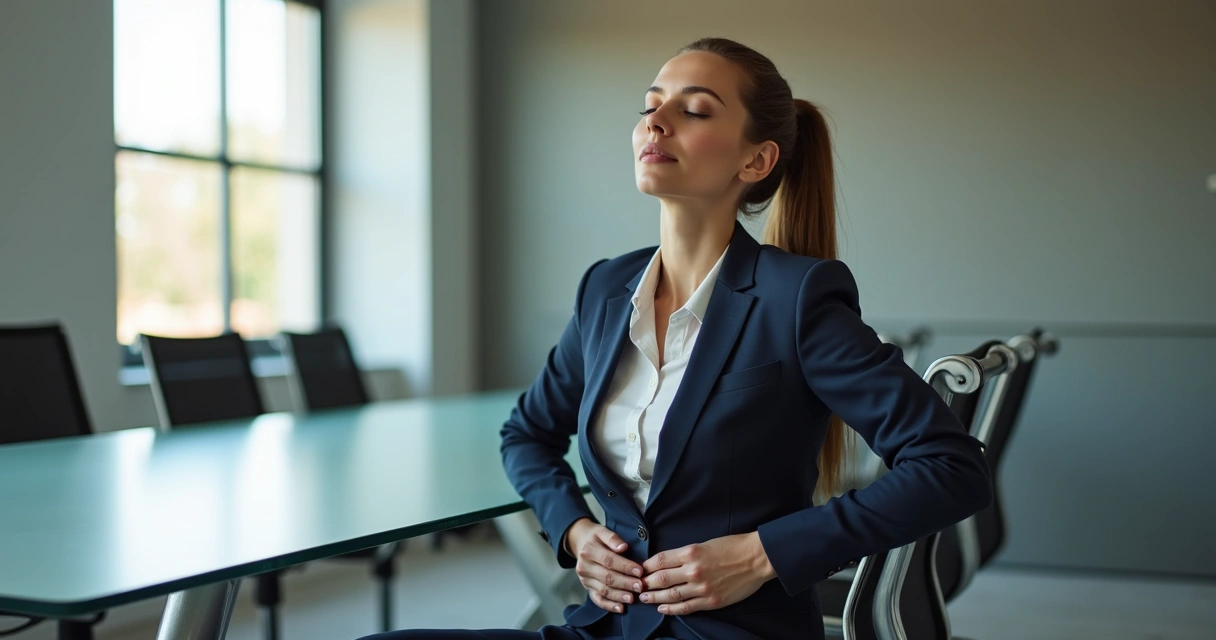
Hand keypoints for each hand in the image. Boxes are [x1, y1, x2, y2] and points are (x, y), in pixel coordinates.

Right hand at [566, 518, 645, 613]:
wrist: (580, 543)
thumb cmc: (595, 537)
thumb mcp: (602, 531)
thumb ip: (612, 538)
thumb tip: (623, 547)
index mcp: (588, 551)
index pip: (609, 560)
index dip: (625, 567)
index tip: (640, 571)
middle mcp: (584, 567)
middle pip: (607, 577)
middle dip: (625, 583)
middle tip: (640, 586)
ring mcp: (585, 580)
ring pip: (603, 590)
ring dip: (619, 595)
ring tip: (632, 598)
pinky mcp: (587, 588)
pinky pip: (597, 599)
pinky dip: (609, 605)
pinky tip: (621, 608)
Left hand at [639, 532, 775, 615]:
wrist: (757, 558)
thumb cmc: (733, 547)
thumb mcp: (705, 543)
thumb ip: (685, 554)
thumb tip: (667, 562)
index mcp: (691, 552)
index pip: (659, 560)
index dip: (646, 567)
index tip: (638, 570)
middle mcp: (693, 570)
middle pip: (661, 579)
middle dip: (645, 583)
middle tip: (635, 586)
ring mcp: (702, 587)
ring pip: (670, 595)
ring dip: (654, 598)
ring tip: (644, 598)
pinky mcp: (711, 600)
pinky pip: (686, 607)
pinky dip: (672, 609)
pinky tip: (662, 608)